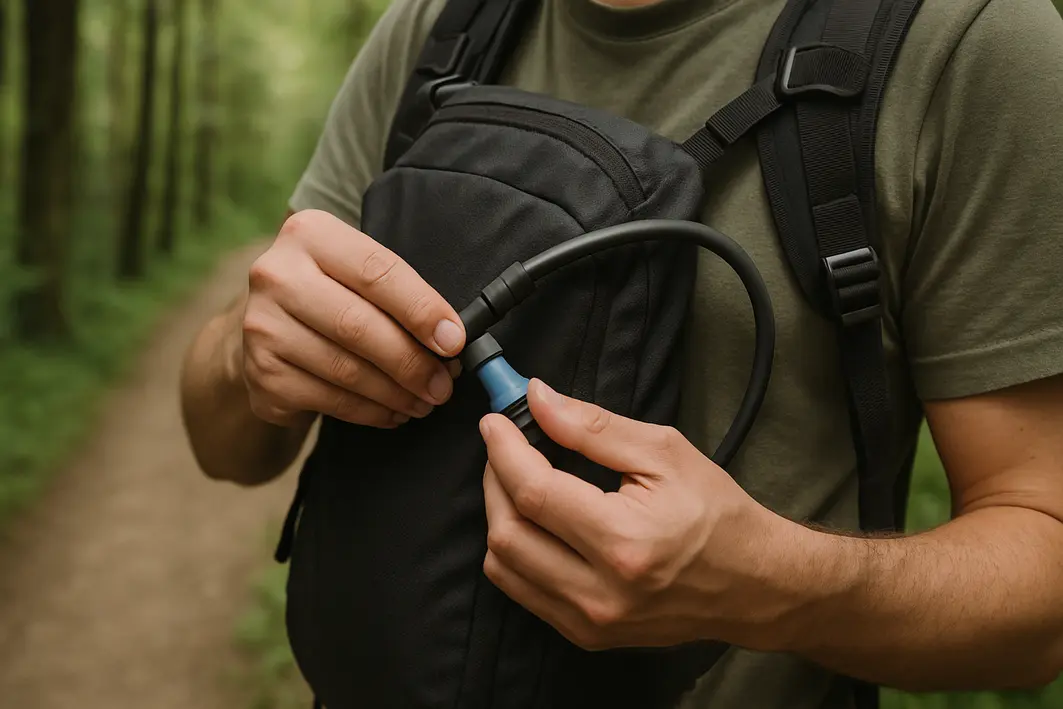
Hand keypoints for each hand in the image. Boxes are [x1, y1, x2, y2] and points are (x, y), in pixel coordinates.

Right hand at [239, 209, 465, 428]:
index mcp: (311, 235)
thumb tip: (449, 340)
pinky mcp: (262, 373)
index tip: (454, 341)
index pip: (377, 272)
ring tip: (424, 401)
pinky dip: (370, 412)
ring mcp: (262, 326)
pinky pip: (329, 400)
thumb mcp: (357, 273)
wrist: (269, 326)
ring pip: (345, 369)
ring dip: (395, 393)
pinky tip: (392, 412)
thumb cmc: (332, 294)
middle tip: (443, 385)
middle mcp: (277, 275)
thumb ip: (399, 294)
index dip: (422, 310)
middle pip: (359, 325)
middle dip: (412, 362)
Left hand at [479, 379, 804, 652]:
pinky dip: (514, 550)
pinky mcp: (586, 634)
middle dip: (494, 478)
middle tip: (505, 447)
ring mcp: (590, 621)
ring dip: (499, 515)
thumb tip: (538, 399)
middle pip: (507, 531)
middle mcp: (601, 591)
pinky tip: (534, 521)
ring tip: (518, 481)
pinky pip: (521, 591)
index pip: (534, 492)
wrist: (753, 584)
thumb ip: (593, 426)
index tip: (495, 422)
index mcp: (624, 541)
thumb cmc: (717, 513)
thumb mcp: (664, 452)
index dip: (504, 451)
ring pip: (503, 566)